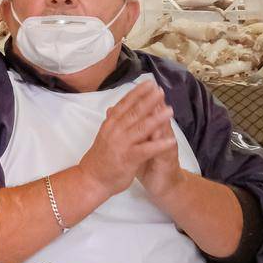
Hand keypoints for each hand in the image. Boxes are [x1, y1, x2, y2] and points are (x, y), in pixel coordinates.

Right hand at [78, 82, 183, 203]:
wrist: (92, 179)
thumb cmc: (100, 157)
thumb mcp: (104, 136)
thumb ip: (111, 122)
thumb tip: (112, 108)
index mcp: (110, 124)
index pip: (124, 104)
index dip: (137, 93)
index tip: (149, 83)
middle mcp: (115, 131)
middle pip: (134, 112)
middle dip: (148, 100)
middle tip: (160, 90)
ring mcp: (121, 144)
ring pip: (141, 128)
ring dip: (156, 119)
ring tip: (170, 110)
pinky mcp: (128, 158)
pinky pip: (146, 150)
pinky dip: (159, 145)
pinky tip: (171, 140)